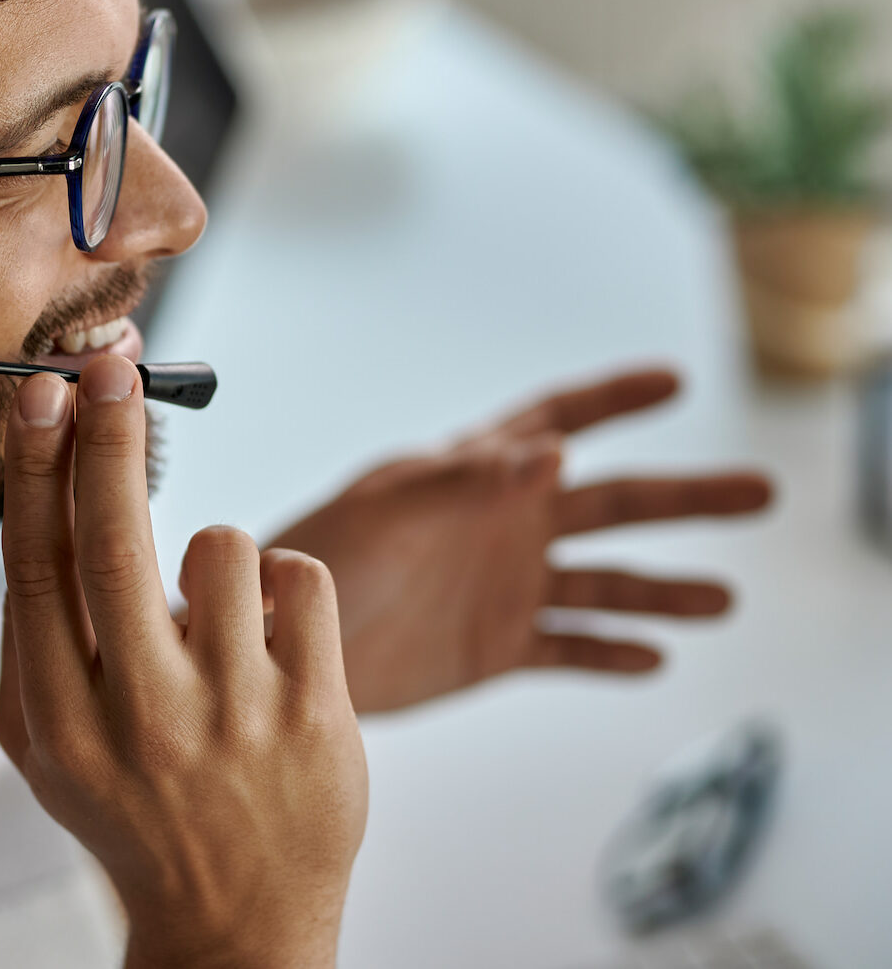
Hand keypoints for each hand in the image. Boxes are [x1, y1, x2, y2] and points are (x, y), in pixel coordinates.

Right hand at [0, 357, 367, 968]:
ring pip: (224, 544)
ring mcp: (234, 717)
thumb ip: (24, 641)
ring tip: (219, 621)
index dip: (34, 464)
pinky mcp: (318, 716)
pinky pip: (304, 578)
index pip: (35, 564)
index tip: (42, 389)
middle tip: (111, 363)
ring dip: (219, 557)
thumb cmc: (130, 811)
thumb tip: (35, 497)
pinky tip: (274, 639)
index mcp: (59, 721)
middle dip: (109, 431)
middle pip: (114, 535)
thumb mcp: (43, 749)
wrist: (236, 925)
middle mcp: (139, 716)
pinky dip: (287, 586)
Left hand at [270, 368, 771, 714]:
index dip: (611, 398)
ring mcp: (503, 586)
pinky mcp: (494, 646)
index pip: (554, 421)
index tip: (673, 379)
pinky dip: (611, 653)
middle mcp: (500, 525)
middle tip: (761, 491)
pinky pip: (569, 647)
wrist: (276, 648)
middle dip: (685, 497)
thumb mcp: (385, 512)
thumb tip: (550, 449)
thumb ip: (463, 482)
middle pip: (611, 503)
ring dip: (664, 590)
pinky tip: (652, 660)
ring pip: (605, 583)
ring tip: (720, 600)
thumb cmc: (314, 562)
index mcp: (472, 476)